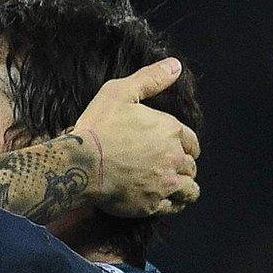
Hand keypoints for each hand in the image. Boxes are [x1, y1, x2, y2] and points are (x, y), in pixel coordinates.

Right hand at [73, 57, 199, 217]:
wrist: (80, 164)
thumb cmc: (98, 128)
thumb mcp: (119, 93)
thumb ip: (150, 78)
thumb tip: (175, 65)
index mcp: (170, 131)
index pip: (191, 141)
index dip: (186, 146)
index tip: (180, 150)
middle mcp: (173, 158)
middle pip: (191, 166)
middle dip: (184, 166)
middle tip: (172, 169)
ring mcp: (164, 183)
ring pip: (190, 189)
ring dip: (186, 188)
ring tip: (177, 189)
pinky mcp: (152, 204)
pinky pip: (173, 207)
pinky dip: (173, 205)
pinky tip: (165, 203)